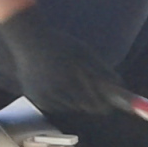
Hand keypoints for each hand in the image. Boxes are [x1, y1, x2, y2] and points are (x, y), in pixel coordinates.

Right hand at [0, 8, 125, 117]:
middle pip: (82, 107)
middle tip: (98, 99)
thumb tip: (120, 85)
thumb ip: (102, 69)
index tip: (110, 106)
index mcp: (70, 77)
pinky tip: (55, 84)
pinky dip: (59, 99)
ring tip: (70, 82)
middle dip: (91, 102)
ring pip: (68, 107)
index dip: (103, 105)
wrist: (27, 40)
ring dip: (74, 100)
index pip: (93, 102)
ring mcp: (43, 95)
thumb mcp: (85, 52)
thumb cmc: (61, 44)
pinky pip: (54, 105)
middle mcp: (55, 89)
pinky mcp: (34, 97)